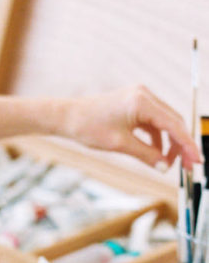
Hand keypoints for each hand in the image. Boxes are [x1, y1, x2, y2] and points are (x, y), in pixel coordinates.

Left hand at [64, 85, 200, 169]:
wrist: (68, 117)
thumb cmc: (88, 127)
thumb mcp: (120, 145)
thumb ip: (146, 155)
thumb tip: (165, 167)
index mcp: (142, 102)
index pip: (173, 124)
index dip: (187, 144)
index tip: (195, 160)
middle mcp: (144, 95)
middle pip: (173, 121)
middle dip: (181, 144)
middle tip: (186, 165)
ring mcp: (139, 98)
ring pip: (164, 122)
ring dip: (169, 142)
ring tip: (168, 163)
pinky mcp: (134, 104)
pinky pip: (152, 122)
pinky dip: (156, 137)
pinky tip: (156, 153)